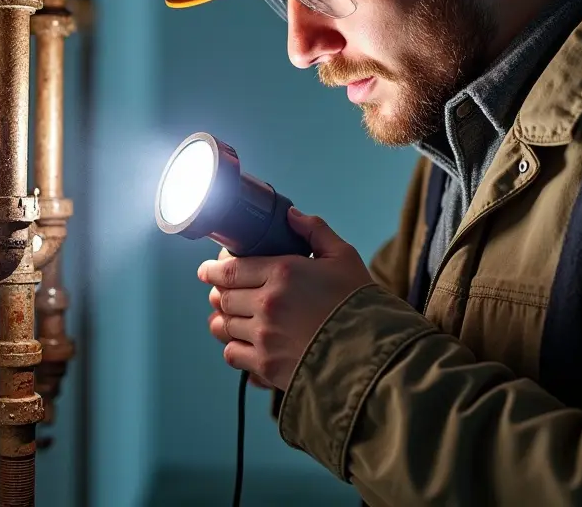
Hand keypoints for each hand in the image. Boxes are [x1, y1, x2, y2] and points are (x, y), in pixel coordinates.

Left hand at [197, 207, 373, 391]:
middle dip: (218, 292)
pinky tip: (242, 342)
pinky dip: (232, 347)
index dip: (213, 269)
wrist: (374, 354)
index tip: (207, 270)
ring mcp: (265, 336)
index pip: (230, 269)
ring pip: (224, 325)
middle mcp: (267, 303)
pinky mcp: (266, 365)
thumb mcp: (344, 258)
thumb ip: (315, 231)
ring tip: (226, 316)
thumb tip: (291, 216)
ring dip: (222, 319)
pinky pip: (232, 354)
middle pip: (223, 296)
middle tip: (220, 291)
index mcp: (283, 272)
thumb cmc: (361, 304)